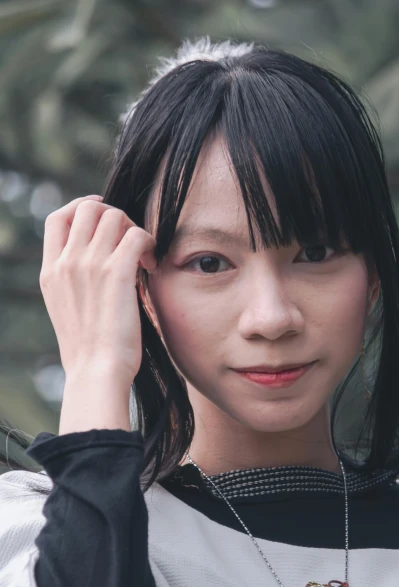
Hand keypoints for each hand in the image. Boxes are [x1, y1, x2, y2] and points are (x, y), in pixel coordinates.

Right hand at [40, 195, 157, 387]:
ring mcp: (90, 264)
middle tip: (129, 239)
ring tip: (143, 256)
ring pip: (115, 216)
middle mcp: (67, 262)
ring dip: (134, 228)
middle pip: (87, 208)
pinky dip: (150, 242)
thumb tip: (95, 266)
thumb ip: (72, 283)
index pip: (57, 218)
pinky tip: (152, 265)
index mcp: (50, 272)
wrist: (96, 372)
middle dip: (113, 214)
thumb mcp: (65, 311)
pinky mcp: (118, 272)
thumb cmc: (89, 351)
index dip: (81, 207)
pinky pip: (137, 234)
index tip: (102, 213)